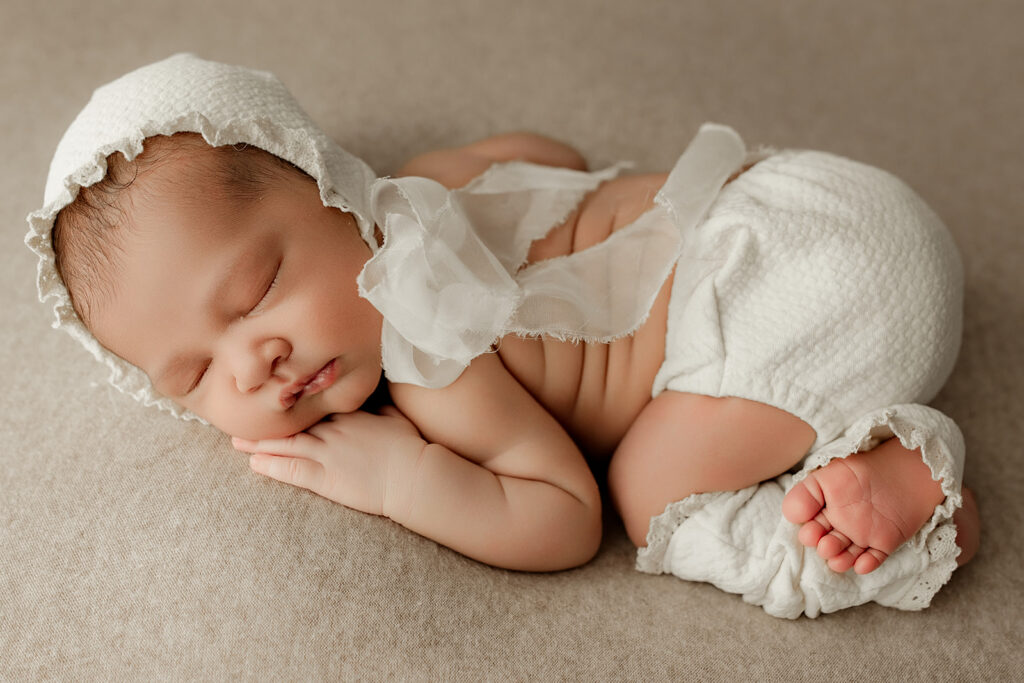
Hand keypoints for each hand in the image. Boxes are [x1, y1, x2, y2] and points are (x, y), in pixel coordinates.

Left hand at [232, 407, 426, 517]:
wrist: (414, 475)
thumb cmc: (409, 445)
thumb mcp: (394, 415)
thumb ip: (378, 404)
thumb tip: (375, 392)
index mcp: (348, 413)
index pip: (311, 405)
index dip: (290, 403)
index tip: (273, 399)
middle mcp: (332, 429)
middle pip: (292, 422)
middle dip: (266, 422)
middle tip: (242, 418)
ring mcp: (327, 452)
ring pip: (286, 444)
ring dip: (260, 443)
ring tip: (237, 441)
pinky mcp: (326, 478)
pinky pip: (292, 469)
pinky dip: (272, 466)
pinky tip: (254, 463)